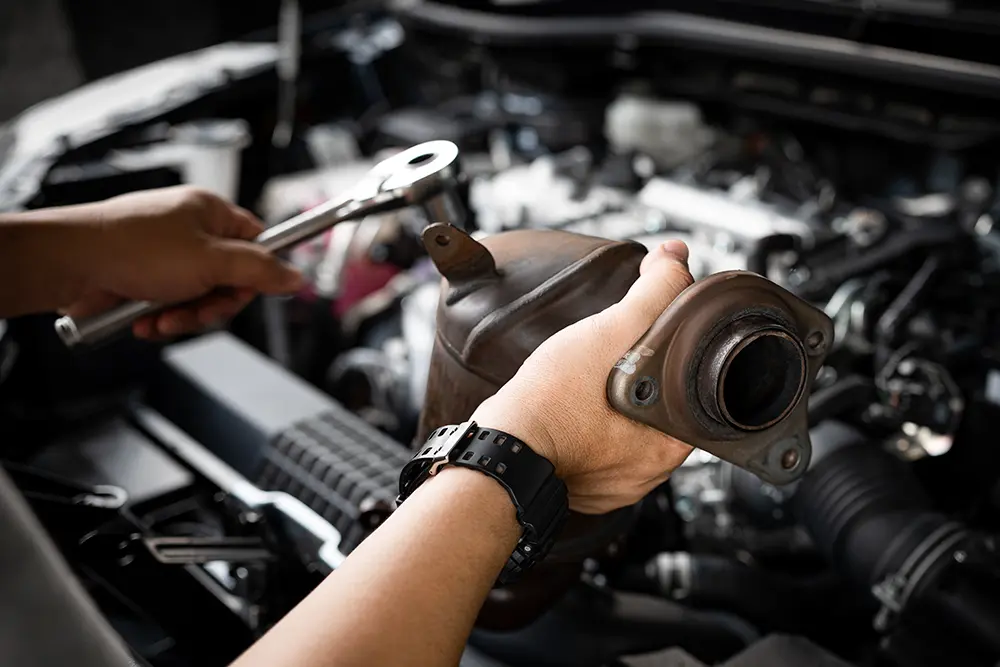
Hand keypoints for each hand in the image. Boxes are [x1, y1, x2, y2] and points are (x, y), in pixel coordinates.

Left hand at [61, 186, 302, 338]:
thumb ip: (260, 270)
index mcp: (210, 213)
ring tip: (163, 318)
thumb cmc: (132, 249)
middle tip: (198, 310)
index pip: (257, 242)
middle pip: (229, 278)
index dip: (257, 272)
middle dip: (213, 305)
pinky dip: (162, 318)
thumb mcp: (212, 262)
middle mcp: (189, 231)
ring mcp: (165, 255)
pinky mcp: (143, 278)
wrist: (70, 264)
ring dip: (185, 316)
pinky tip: (146, 321)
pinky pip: (171, 304)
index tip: (252, 292)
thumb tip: (295, 276)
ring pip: (199, 297)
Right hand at [471, 241, 694, 513]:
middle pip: (658, 408)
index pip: (689, 387)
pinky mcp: (584, 488)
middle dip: (638, 378)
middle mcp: (648, 474)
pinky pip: (595, 447)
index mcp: (668, 445)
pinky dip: (585, 424)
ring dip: (610, 402)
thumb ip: (652, 292)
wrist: (493, 448)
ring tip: (585, 381)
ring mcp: (615, 486)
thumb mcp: (609, 333)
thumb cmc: (547, 403)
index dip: (670, 354)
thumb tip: (676, 257)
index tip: (643, 340)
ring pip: (625, 428)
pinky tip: (569, 406)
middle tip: (608, 359)